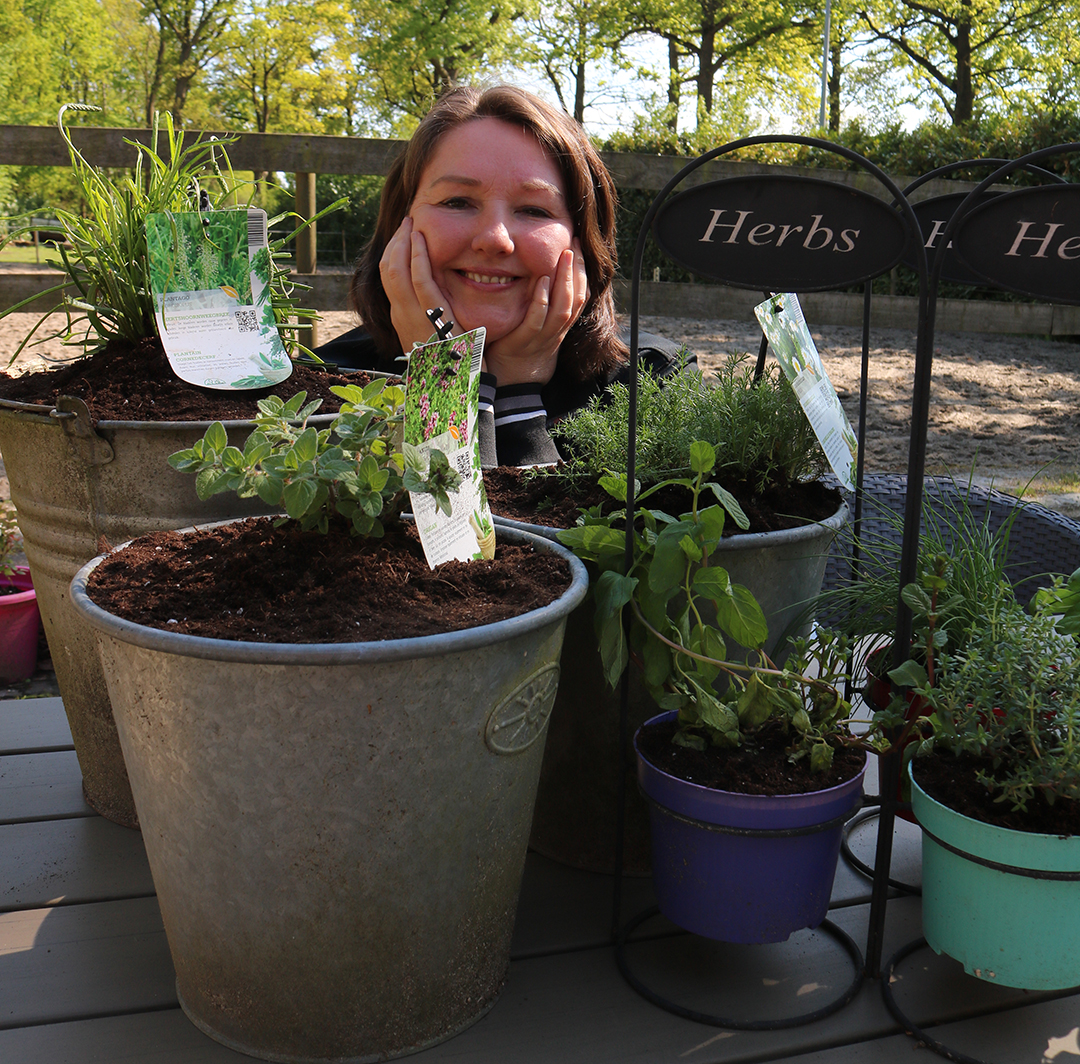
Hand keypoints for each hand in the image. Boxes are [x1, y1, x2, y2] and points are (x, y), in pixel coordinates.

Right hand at [378, 217, 455, 352]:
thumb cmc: (454, 363)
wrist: (462, 388)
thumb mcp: (436, 336)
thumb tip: (435, 298)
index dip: (394, 253)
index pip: (389, 279)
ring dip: (403, 242)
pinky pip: (419, 280)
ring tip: (413, 224)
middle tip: (408, 222)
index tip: (404, 236)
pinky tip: (421, 240)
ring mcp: (413, 316)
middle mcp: (401, 316)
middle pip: (387, 269)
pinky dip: (417, 256)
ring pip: (396, 270)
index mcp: (401, 320)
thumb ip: (432, 316)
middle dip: (395, 242)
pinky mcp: (433, 315)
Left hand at [482, 241, 588, 386]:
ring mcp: (542, 337)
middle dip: (578, 270)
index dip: (583, 272)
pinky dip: (540, 300)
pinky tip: (540, 280)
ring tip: (564, 255)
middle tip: (575, 244)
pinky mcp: (523, 341)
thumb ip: (544, 307)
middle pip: (576, 298)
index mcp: (561, 326)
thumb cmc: (521, 351)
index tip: (578, 248)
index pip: (581, 296)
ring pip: (563, 308)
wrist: (511, 385)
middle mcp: (556, 331)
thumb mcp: (539, 328)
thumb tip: (543, 277)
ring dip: (565, 280)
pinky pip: (536, 319)